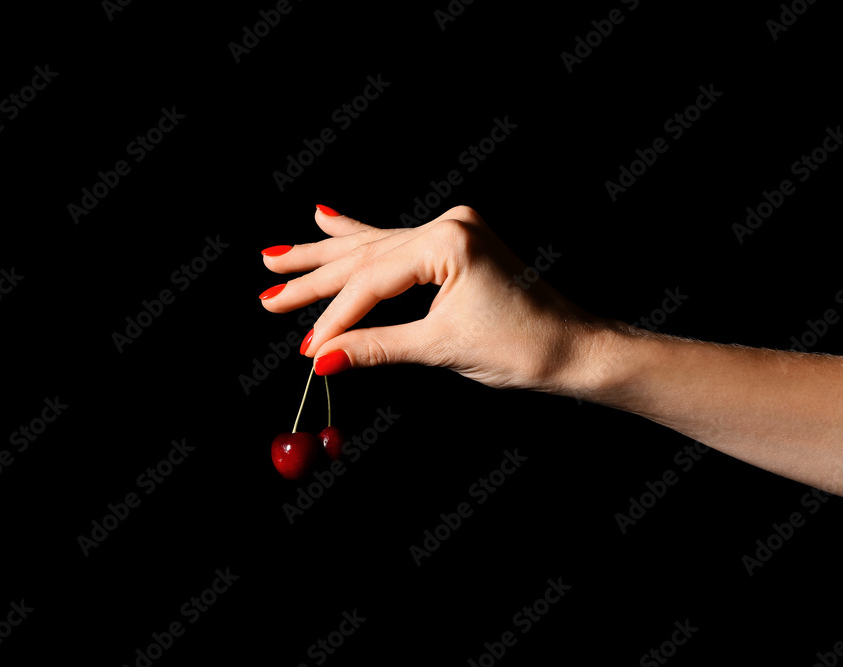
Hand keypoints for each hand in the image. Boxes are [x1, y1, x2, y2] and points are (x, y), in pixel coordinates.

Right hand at [260, 205, 612, 394]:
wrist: (575, 347)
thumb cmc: (523, 346)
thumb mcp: (443, 347)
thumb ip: (378, 346)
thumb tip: (323, 358)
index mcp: (449, 240)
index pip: (373, 281)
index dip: (336, 318)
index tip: (306, 348)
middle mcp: (448, 224)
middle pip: (365, 254)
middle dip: (313, 277)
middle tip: (266, 292)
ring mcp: (451, 230)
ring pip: (374, 246)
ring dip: (327, 257)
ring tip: (279, 255)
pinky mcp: (454, 244)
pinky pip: (396, 243)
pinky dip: (362, 239)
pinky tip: (327, 217)